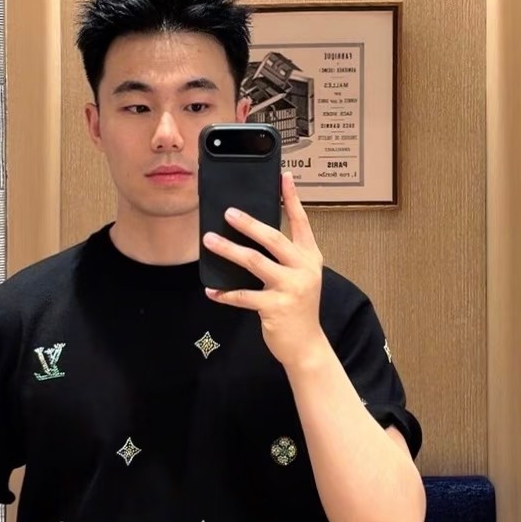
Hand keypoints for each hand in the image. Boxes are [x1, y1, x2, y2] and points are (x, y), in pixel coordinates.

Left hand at [202, 171, 327, 372]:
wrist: (306, 345)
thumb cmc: (298, 308)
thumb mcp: (300, 277)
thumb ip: (284, 257)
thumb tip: (251, 236)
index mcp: (310, 257)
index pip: (301, 221)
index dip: (292, 198)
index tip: (284, 176)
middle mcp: (303, 269)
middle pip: (273, 238)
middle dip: (249, 223)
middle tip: (228, 212)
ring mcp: (290, 288)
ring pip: (254, 262)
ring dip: (229, 250)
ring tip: (210, 241)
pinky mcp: (275, 307)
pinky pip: (243, 296)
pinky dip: (225, 293)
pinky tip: (211, 290)